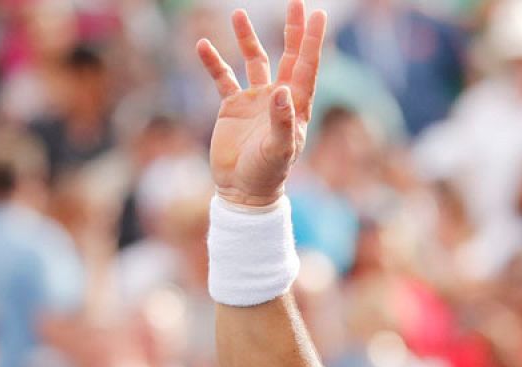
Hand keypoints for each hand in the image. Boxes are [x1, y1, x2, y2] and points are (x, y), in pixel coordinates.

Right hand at [196, 3, 326, 208]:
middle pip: (288, 56)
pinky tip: (203, 45)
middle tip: (296, 2)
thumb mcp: (278, 149)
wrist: (242, 192)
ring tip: (238, 14)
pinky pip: (223, 78)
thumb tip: (284, 90)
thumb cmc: (267, 174)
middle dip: (292, 30)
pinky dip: (214, 62)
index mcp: (296, 106)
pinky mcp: (232, 107)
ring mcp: (255, 101)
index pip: (307, 66)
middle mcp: (278, 98)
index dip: (312, 41)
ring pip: (254, 61)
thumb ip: (282, 121)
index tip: (318, 14)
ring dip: (247, 39)